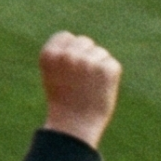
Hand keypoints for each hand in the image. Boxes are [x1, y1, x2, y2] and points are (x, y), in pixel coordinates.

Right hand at [38, 31, 118, 148]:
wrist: (75, 124)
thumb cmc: (63, 100)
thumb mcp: (53, 74)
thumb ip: (62, 55)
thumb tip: (80, 41)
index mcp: (49, 54)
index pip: (65, 36)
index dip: (69, 49)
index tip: (69, 66)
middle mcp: (67, 55)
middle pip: (84, 41)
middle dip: (85, 55)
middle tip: (82, 78)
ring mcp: (88, 61)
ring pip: (99, 52)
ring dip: (98, 65)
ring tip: (90, 85)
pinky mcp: (107, 69)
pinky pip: (111, 64)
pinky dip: (109, 75)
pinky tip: (100, 88)